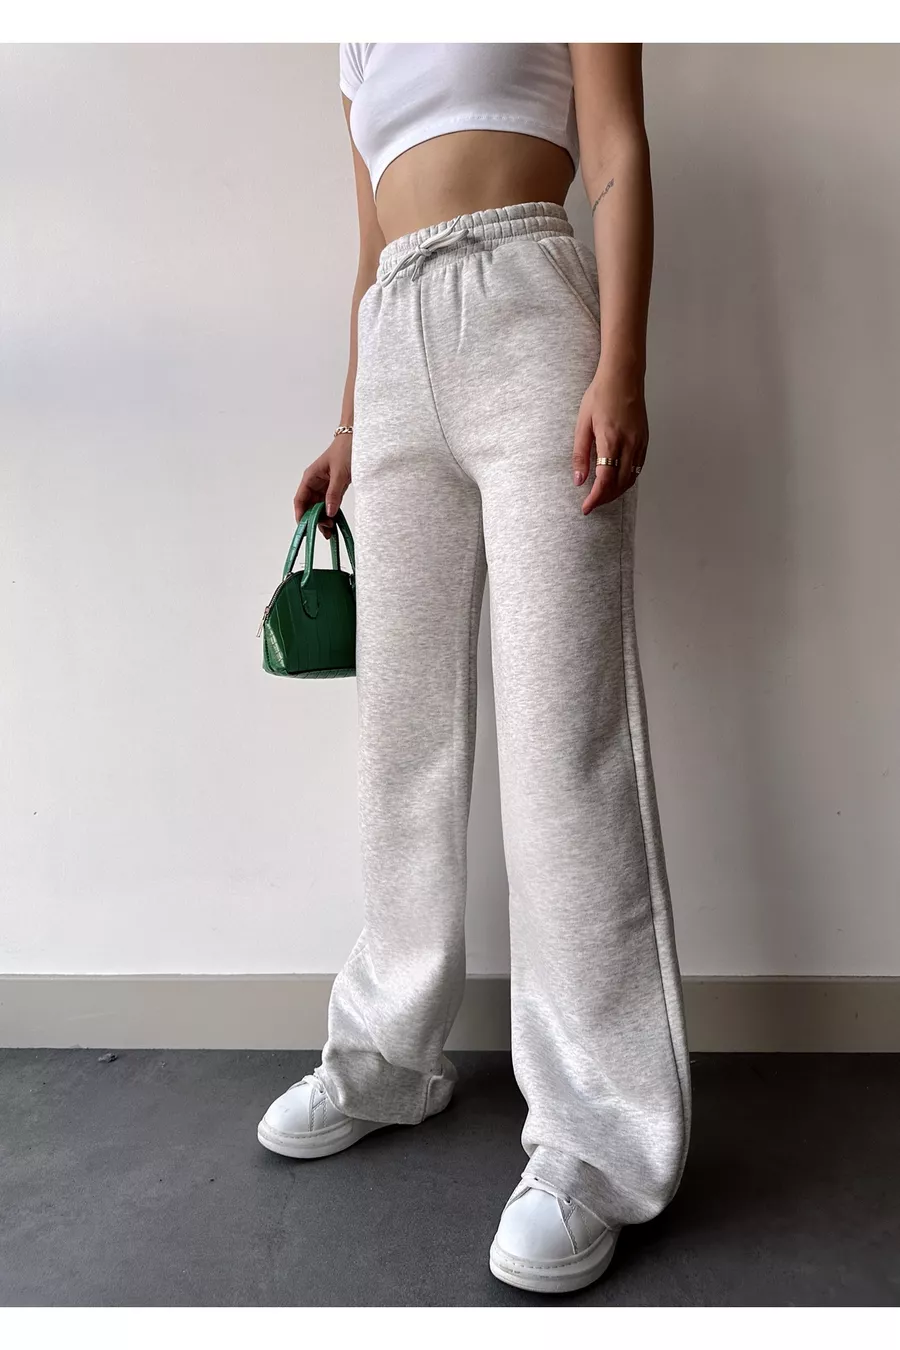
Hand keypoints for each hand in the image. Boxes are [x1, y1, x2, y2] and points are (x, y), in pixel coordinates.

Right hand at [293, 435, 352, 536]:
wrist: (359, 440)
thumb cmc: (346, 450)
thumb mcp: (340, 473)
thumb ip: (334, 493)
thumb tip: (329, 512)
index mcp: (311, 477)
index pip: (300, 499)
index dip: (300, 514)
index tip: (305, 527)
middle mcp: (315, 483)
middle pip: (310, 506)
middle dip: (315, 519)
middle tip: (326, 530)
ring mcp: (325, 487)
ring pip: (320, 507)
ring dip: (324, 519)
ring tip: (331, 531)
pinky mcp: (335, 488)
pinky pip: (330, 504)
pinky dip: (332, 513)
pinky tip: (335, 523)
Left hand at [573, 361, 647, 512]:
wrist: (623, 376)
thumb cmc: (600, 395)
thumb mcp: (582, 424)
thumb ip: (580, 454)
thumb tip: (579, 480)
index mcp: (611, 440)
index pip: (605, 480)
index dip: (595, 498)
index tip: (586, 508)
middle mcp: (629, 444)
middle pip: (620, 484)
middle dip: (605, 498)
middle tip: (592, 503)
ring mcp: (640, 442)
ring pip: (631, 478)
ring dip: (617, 491)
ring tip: (602, 495)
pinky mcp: (645, 439)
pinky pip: (638, 467)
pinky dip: (627, 479)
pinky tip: (617, 480)